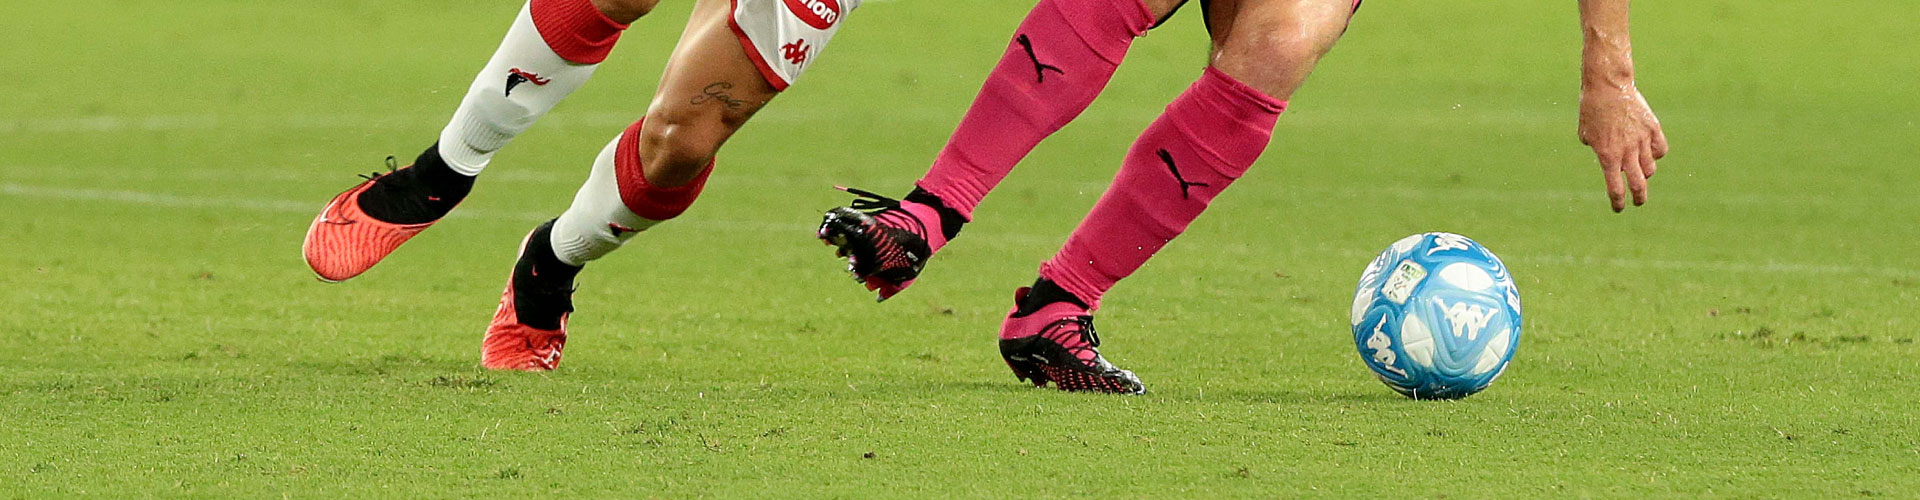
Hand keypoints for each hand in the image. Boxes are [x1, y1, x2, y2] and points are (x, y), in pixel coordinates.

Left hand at [1577, 83, 1668, 211]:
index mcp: (1607, 156)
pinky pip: (1661, 149)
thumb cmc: (1591, 109)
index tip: (1618, 208)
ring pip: (1650, 168)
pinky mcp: (1653, 128)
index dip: (1617, 202)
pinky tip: (1651, 153)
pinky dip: (1657, 154)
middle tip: (1638, 202)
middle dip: (1639, 197)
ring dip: (1645, 173)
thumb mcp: (1586, 133)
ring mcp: (1642, 140)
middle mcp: (1626, 152)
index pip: (1615, 188)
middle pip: (1638, 184)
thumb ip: (1596, 149)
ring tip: (1640, 170)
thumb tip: (1610, 158)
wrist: (1608, 86)